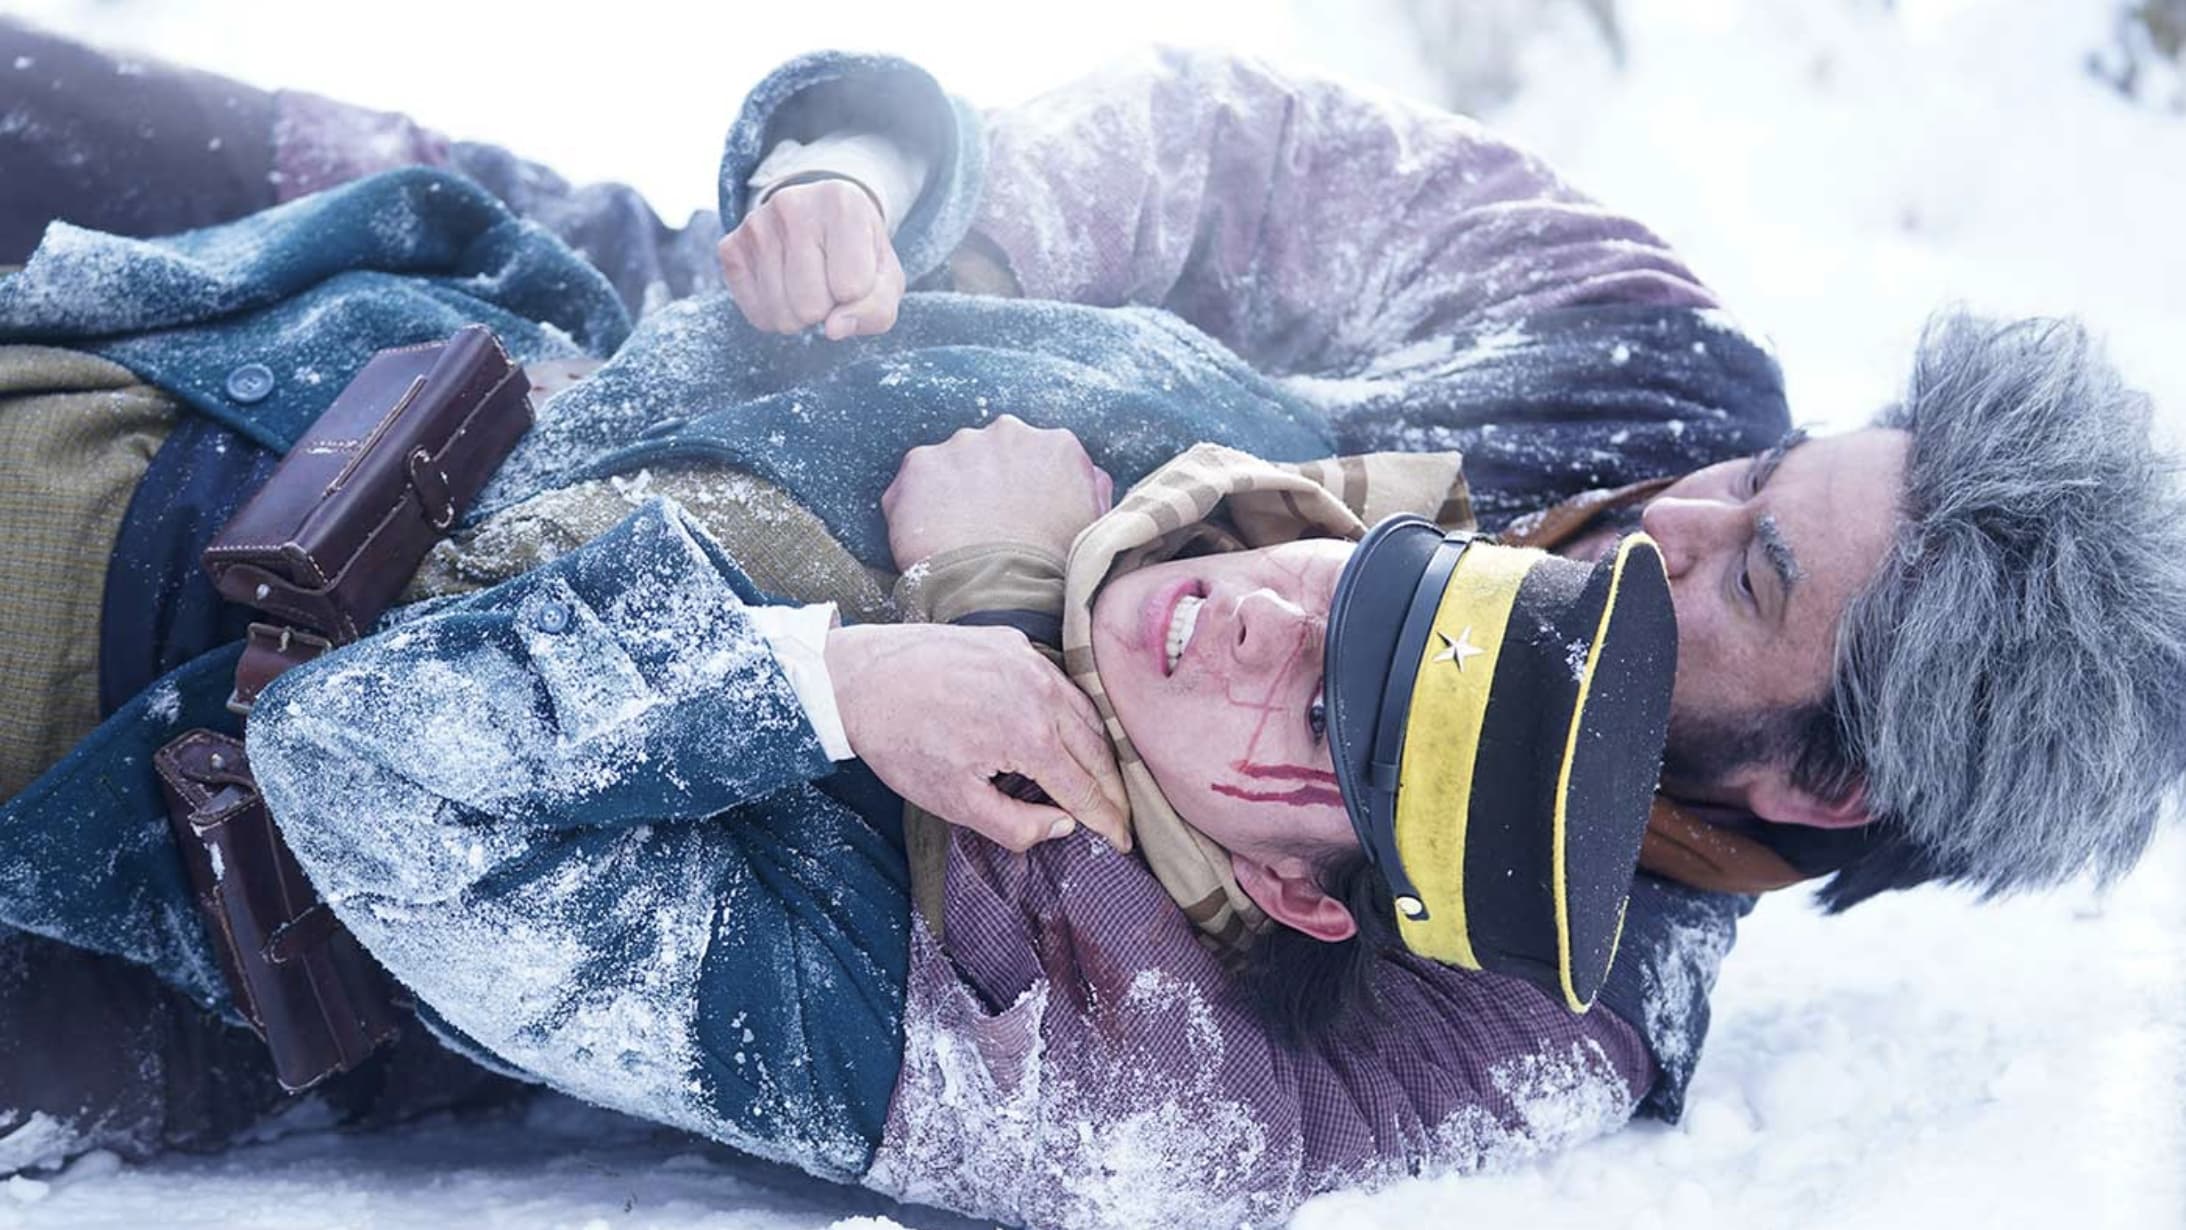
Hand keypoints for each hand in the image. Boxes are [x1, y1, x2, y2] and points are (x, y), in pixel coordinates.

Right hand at [717, 179, 904, 339]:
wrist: (819, 219)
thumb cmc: (860, 253)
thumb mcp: (886, 277)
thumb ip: (877, 309)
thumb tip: (833, 330)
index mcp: (843, 203)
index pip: (851, 288)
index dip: (858, 295)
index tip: (856, 271)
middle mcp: (792, 205)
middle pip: (811, 306)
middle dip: (827, 308)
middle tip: (829, 279)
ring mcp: (755, 224)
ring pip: (783, 316)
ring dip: (802, 315)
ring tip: (808, 281)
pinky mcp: (730, 246)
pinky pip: (758, 316)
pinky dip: (776, 314)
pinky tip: (785, 284)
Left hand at [825, 622, 1130, 852]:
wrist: (860, 678)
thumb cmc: (901, 743)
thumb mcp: (953, 802)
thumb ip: (1015, 824)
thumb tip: (1064, 825)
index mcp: (1031, 736)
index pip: (1087, 789)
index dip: (1109, 819)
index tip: (1124, 842)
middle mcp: (1042, 692)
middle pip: (1097, 749)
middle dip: (1114, 788)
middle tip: (1122, 815)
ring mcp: (1030, 661)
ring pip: (1085, 711)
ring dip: (1098, 748)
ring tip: (1103, 778)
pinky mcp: (1013, 642)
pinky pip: (1060, 681)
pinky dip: (1073, 711)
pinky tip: (1067, 730)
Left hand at [881, 415, 1114, 570]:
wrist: (1003, 597)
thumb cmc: (1054, 571)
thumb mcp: (1092, 524)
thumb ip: (1088, 487)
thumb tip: (1086, 475)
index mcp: (1057, 444)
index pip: (1038, 457)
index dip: (1027, 489)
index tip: (1020, 516)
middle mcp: (1009, 431)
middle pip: (993, 455)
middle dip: (987, 484)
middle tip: (986, 529)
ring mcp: (961, 445)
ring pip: (952, 466)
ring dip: (951, 494)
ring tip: (956, 540)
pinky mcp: (920, 464)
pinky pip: (913, 486)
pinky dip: (916, 509)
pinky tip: (929, 542)